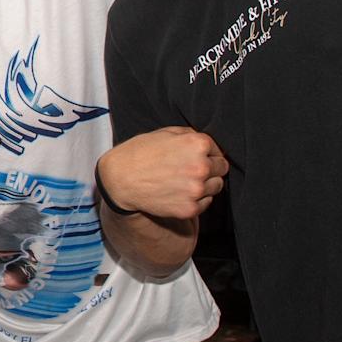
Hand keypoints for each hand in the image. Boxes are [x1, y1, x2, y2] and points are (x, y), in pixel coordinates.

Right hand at [97, 128, 227, 218]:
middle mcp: (201, 167)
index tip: (194, 157)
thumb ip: (190, 135)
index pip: (218, 150)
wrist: (120, 180)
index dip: (207, 153)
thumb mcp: (165, 133)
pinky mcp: (190, 208)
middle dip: (210, 168)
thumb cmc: (140, 153)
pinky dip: (197, 199)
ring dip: (206, 184)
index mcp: (197, 144)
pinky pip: (206, 203)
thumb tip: (209, 145)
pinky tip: (180, 193)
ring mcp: (196, 190)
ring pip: (217, 186)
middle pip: (222, 168)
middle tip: (190, 170)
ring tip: (184, 182)